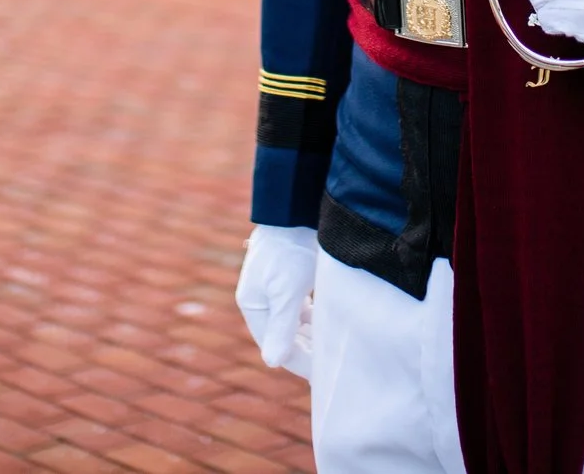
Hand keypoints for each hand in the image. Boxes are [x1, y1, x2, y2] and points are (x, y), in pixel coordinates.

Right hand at [235, 224, 317, 377]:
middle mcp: (261, 296)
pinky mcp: (291, 274)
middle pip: (283, 334)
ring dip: (311, 334)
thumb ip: (282, 328)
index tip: (321, 375)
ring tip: (331, 347)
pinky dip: (314, 316)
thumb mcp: (288, 293)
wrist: (298, 208)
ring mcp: (275, 285)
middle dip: (305, 350)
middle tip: (330, 365)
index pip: (274, 344)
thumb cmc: (291, 251)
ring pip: (294, 320)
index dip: (298, 362)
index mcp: (252, 303)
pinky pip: (301, 305)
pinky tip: (327, 321)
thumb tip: (272, 363)